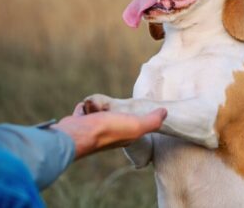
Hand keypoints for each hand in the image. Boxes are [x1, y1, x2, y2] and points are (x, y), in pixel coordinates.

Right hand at [51, 103, 166, 158]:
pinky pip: (84, 111)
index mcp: (125, 135)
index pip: (132, 124)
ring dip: (97, 106)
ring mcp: (93, 129)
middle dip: (111, 109)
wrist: (78, 134)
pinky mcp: (80, 123)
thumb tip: (165, 112)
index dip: (133, 116)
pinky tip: (85, 109)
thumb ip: (152, 121)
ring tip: (96, 107)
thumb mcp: (136, 125)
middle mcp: (109, 134)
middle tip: (109, 107)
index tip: (131, 109)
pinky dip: (84, 108)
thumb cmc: (108, 130)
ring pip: (98, 112)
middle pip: (113, 116)